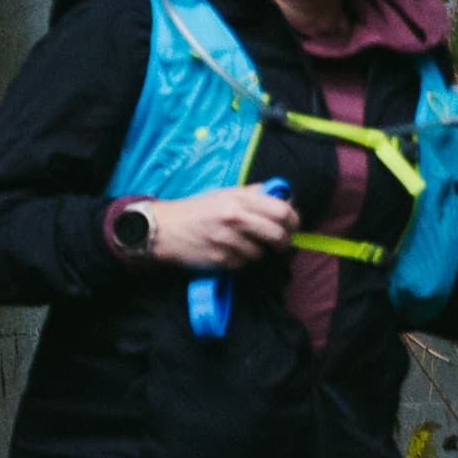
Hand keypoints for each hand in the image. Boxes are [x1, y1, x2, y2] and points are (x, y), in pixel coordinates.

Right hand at [128, 185, 294, 269]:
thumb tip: (285, 199)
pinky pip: (243, 264)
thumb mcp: (226, 193)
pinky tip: (226, 251)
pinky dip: (239, 260)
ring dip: (256, 252)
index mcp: (240, 199)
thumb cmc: (197, 210)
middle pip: (278, 235)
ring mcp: (228, 240)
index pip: (283, 211)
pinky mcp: (220, 259)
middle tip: (279, 243)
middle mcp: (236, 218)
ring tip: (240, 244)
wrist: (164, 228)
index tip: (291, 226)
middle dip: (283, 242)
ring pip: (260, 253)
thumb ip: (255, 194)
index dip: (293, 220)